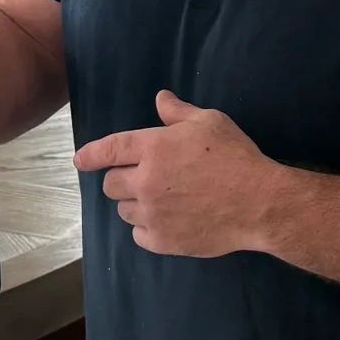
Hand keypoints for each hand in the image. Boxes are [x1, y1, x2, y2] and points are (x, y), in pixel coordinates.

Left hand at [74, 92, 277, 257]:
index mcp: (152, 147)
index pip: (108, 150)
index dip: (90, 155)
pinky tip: (168, 221)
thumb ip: (178, 112)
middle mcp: (144, 181)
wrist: (258, 203)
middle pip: (111, 184)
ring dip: (135, 203)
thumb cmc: (236, 157)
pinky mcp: (161, 240)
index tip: (81, 160)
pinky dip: (147, 227)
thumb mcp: (210, 122)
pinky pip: (138, 234)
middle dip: (122, 179)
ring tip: (162, 200)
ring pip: (123, 210)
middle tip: (146, 178)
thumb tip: (160, 98)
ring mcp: (151, 214)